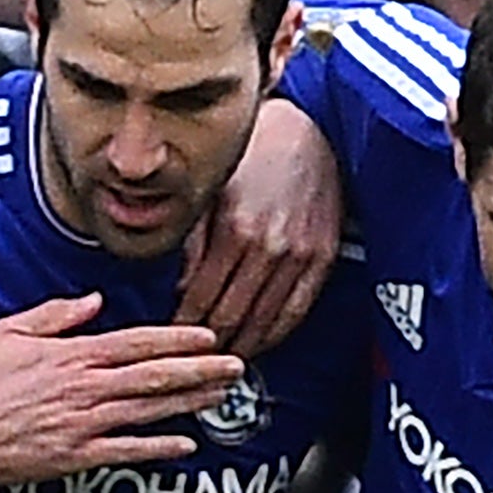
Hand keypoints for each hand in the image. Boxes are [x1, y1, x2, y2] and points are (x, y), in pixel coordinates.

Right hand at [0, 293, 244, 485]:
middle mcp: (85, 389)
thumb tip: (93, 301)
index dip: (177, 339)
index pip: (136, 343)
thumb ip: (55, 315)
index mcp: (72, 356)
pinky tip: (186, 444)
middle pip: (154, 376)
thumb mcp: (9, 332)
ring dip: (189, 403)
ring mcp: (83, 425)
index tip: (209, 336)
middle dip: (199, 370)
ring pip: (149, 411)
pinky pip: (126, 452)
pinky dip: (157, 448)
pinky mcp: (76, 457)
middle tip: (236, 367)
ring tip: (222, 397)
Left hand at [177, 98, 339, 355]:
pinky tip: (258, 343)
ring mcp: (300, 256)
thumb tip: (179, 289)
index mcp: (234, 230)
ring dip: (240, 347)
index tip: (169, 340)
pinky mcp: (322, 259)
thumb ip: (191, 243)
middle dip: (208, 345)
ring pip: (264, 323)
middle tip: (191, 360)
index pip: (200, 300)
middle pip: (231, 319)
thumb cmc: (252, 160)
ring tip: (220, 359)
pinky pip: (296, 312)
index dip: (182, 327)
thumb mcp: (208, 193)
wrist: (307, 133)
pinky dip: (274, 335)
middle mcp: (269, 248)